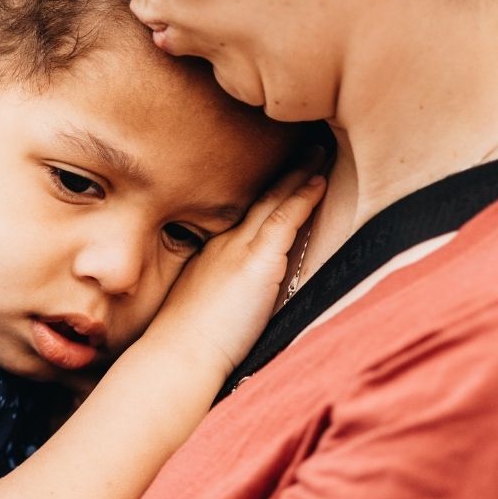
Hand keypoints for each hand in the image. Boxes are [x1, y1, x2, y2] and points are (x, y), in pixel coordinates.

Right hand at [148, 158, 325, 379]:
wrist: (178, 353)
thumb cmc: (189, 342)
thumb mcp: (206, 307)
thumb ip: (224, 294)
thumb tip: (239, 299)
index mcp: (215, 253)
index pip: (247, 215)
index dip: (266, 192)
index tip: (281, 175)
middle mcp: (226, 243)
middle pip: (260, 198)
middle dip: (284, 172)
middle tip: (304, 146)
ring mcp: (239, 249)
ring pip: (274, 200)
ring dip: (298, 174)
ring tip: (319, 151)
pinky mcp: (256, 262)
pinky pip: (284, 220)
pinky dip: (302, 198)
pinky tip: (319, 183)